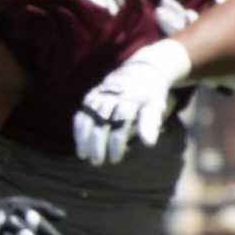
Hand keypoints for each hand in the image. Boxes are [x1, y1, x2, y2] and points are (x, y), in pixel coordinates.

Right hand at [72, 40, 191, 165]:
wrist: (140, 72)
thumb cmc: (149, 96)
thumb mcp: (155, 106)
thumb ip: (150, 123)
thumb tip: (149, 144)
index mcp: (130, 98)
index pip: (120, 122)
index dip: (116, 142)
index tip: (116, 158)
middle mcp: (112, 96)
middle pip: (101, 123)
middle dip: (97, 144)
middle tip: (98, 162)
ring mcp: (99, 96)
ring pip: (88, 119)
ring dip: (84, 139)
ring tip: (84, 156)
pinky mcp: (90, 97)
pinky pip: (81, 115)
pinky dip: (78, 130)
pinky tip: (79, 145)